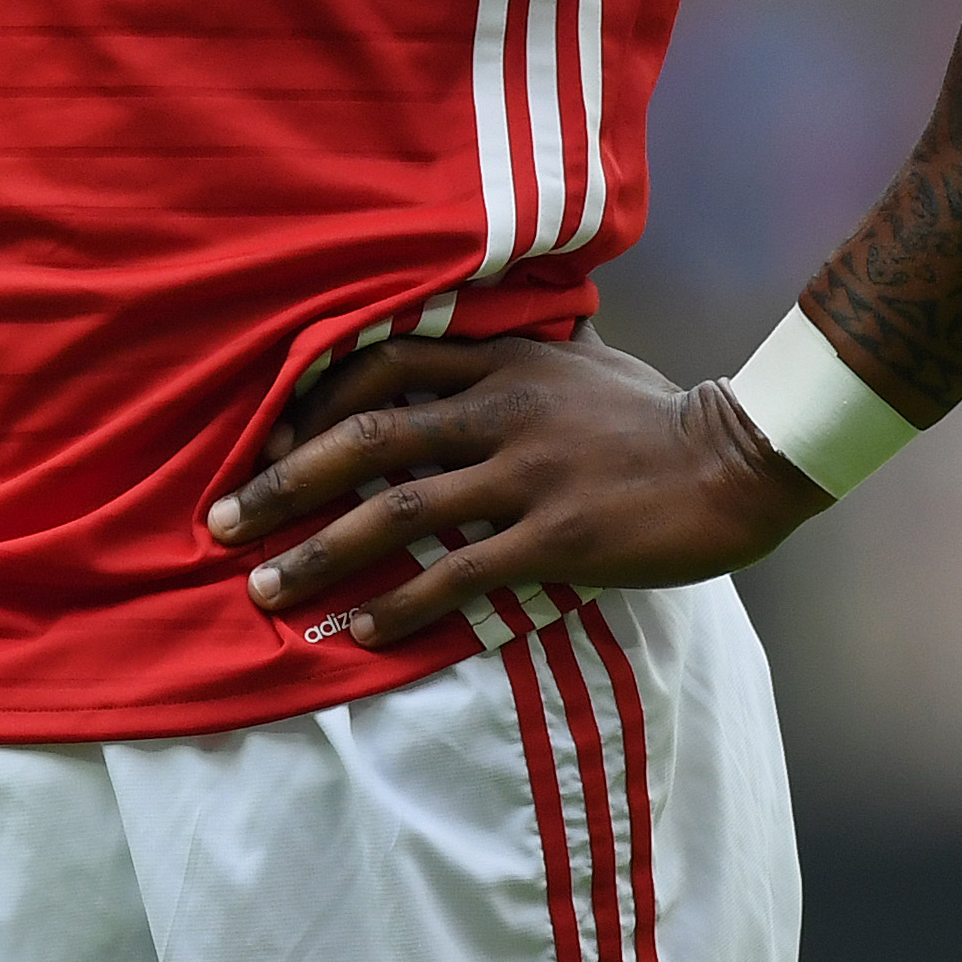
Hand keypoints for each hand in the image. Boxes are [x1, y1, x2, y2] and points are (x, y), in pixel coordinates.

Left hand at [204, 332, 829, 648]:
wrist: (738, 463)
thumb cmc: (658, 410)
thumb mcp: (584, 355)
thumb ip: (524, 345)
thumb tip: (492, 328)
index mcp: (502, 358)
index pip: (381, 361)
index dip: (310, 400)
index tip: (261, 437)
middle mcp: (501, 408)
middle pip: (366, 438)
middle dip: (282, 480)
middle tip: (222, 520)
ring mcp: (526, 474)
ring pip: (397, 512)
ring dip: (320, 553)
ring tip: (265, 589)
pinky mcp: (555, 538)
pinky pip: (457, 576)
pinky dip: (398, 606)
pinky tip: (357, 633)